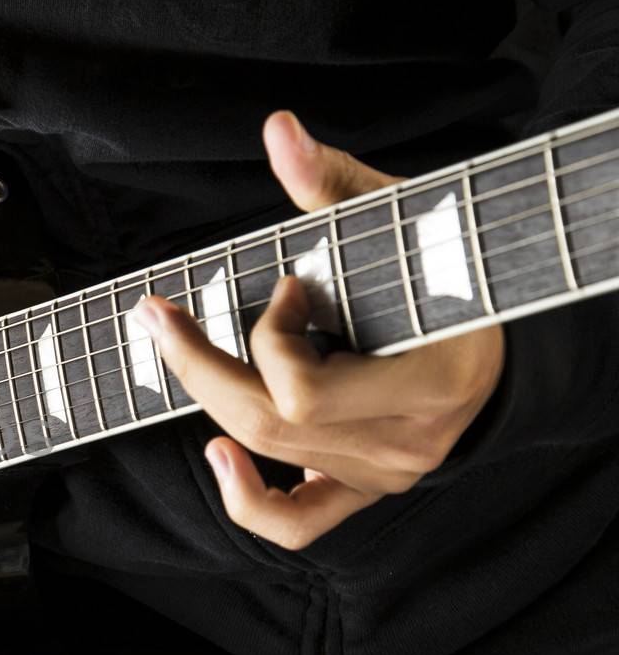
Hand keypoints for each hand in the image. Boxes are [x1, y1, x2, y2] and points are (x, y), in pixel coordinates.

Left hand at [132, 111, 504, 550]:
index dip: (268, 336)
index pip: (302, 390)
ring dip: (209, 396)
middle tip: (159, 314)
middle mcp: (407, 441)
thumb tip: (279, 131)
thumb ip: (336, 183)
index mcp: (431, 381)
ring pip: (268, 454)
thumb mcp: (399, 220)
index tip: (284, 287)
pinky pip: (296, 523)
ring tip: (181, 343)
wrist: (495, 337)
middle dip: (199, 363)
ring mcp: (386, 473)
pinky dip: (245, 500)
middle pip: (267, 423)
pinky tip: (215, 455)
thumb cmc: (445, 271)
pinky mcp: (366, 489)